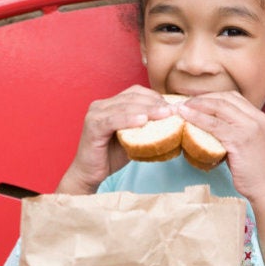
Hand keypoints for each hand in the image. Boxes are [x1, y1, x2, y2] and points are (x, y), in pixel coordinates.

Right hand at [56, 85, 172, 193]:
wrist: (91, 173)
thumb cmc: (113, 155)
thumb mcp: (134, 136)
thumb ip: (147, 125)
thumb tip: (173, 119)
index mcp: (112, 103)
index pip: (137, 92)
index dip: (156, 97)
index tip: (174, 106)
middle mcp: (102, 104)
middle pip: (133, 97)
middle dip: (155, 103)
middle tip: (174, 110)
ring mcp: (95, 114)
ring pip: (125, 106)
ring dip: (147, 109)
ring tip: (165, 114)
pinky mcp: (92, 126)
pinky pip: (113, 120)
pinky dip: (129, 119)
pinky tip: (143, 121)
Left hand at [178, 91, 264, 263]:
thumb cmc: (254, 172)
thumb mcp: (247, 144)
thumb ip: (235, 132)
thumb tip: (210, 127)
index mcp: (259, 117)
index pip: (232, 97)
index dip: (211, 96)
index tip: (194, 100)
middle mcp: (257, 118)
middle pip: (225, 98)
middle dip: (201, 98)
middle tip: (183, 103)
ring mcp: (250, 127)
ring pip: (218, 107)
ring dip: (196, 105)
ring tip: (179, 108)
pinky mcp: (240, 139)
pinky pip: (214, 124)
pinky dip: (197, 118)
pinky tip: (185, 117)